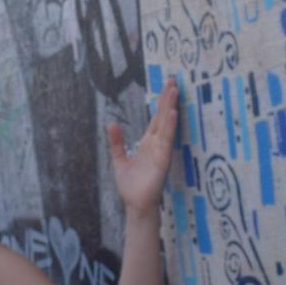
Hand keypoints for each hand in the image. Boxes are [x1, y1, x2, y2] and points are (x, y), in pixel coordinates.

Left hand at [109, 81, 182, 215]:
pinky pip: (167, 141)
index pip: (156, 118)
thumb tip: (112, 123)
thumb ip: (117, 142)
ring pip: (166, 125)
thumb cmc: (131, 185)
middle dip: (167, 99)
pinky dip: (170, 127)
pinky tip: (173, 115)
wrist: (135, 204)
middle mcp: (156, 144)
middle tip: (173, 80)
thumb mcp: (119, 160)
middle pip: (163, 117)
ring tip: (174, 91)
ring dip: (170, 108)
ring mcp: (161, 151)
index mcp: (148, 143)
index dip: (161, 103)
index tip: (166, 87)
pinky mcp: (162, 160)